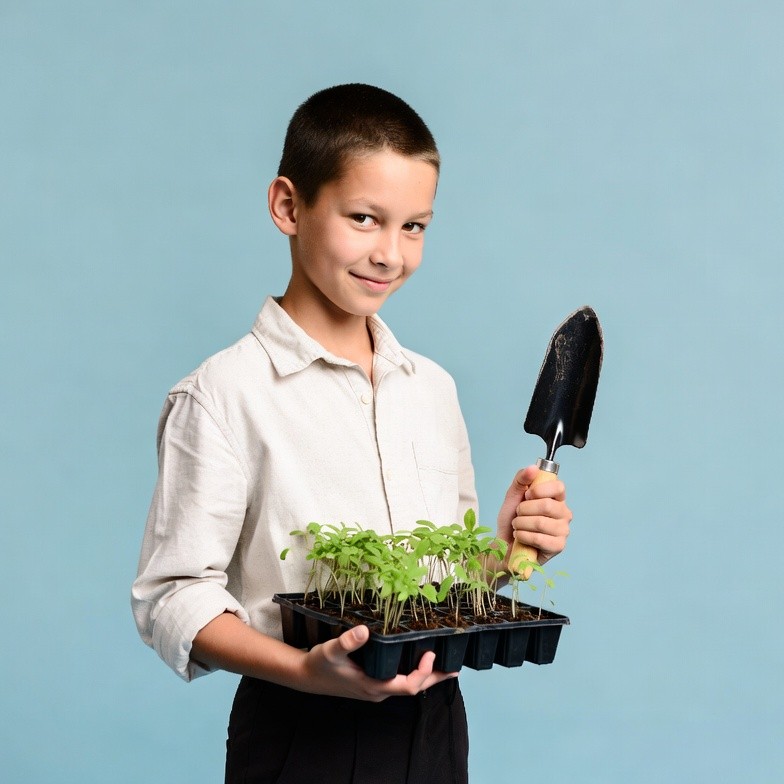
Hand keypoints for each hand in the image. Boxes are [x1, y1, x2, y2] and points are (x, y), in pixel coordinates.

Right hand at [300, 625, 456, 701]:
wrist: (306, 677)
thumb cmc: (319, 664)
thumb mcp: (331, 650)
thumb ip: (347, 642)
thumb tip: (364, 630)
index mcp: (374, 686)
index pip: (408, 686)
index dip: (423, 672)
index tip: (431, 653)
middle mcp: (378, 691)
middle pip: (414, 689)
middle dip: (434, 679)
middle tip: (455, 669)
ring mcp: (376, 689)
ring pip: (408, 686)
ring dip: (426, 676)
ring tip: (443, 665)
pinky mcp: (373, 684)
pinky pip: (399, 682)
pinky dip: (413, 673)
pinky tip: (416, 662)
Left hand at [496, 465, 571, 566]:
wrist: (504, 544)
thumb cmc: (512, 520)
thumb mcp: (513, 496)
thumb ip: (521, 479)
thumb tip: (533, 467)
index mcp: (556, 498)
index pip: (559, 487)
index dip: (539, 490)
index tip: (527, 496)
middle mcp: (564, 513)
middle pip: (547, 505)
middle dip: (524, 510)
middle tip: (518, 514)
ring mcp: (563, 531)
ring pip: (541, 523)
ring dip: (521, 524)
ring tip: (517, 526)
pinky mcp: (558, 546)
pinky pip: (539, 538)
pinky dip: (523, 536)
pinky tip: (521, 537)